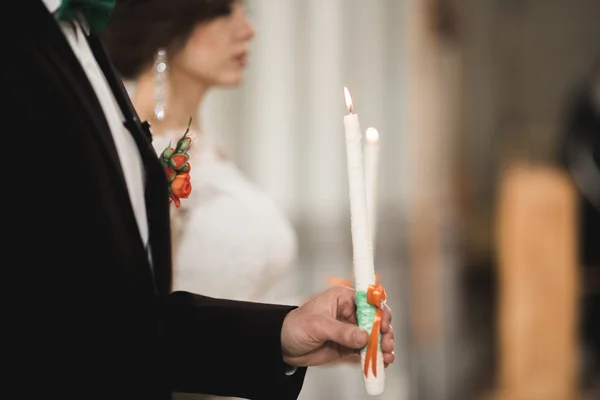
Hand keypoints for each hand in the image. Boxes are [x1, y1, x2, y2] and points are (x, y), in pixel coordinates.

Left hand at [280, 286, 394, 366]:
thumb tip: (363, 336)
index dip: (379, 311)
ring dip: (383, 346)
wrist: (284, 346)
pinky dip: (376, 356)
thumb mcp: (318, 325)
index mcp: (343, 298)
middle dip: (384, 332)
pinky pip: (367, 350)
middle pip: (376, 319)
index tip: (384, 324)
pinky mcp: (350, 346)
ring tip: (386, 356)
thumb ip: (341, 331)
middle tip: (386, 344)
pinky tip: (381, 362)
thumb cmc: (296, 326)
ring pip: (374, 336)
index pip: (368, 300)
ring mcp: (351, 330)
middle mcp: (351, 312)